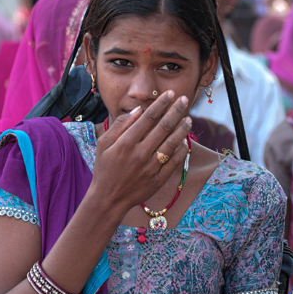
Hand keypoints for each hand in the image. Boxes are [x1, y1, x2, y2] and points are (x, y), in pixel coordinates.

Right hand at [91, 90, 191, 211]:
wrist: (108, 199)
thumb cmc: (105, 168)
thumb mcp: (104, 144)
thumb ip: (120, 125)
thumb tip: (138, 110)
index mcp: (126, 143)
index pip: (148, 117)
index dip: (161, 104)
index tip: (169, 94)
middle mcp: (140, 153)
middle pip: (163, 127)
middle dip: (176, 111)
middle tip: (183, 100)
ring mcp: (151, 167)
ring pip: (172, 143)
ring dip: (182, 129)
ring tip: (188, 118)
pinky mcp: (158, 179)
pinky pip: (175, 161)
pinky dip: (181, 149)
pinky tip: (184, 140)